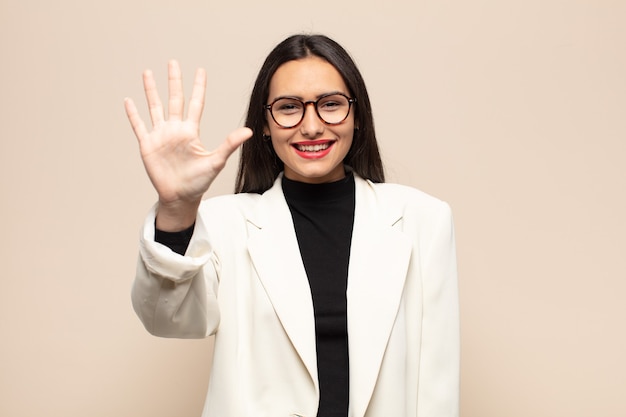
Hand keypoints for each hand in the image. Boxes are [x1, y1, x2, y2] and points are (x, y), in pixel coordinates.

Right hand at [124, 60, 251, 229]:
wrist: (180, 197)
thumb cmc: (199, 182)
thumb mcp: (216, 161)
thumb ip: (230, 144)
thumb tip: (249, 131)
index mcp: (191, 131)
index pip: (195, 103)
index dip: (198, 87)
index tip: (200, 70)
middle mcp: (175, 130)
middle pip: (174, 99)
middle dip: (173, 81)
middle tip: (173, 62)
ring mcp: (160, 136)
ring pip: (154, 107)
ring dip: (150, 90)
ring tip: (147, 73)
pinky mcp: (147, 145)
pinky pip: (139, 126)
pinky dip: (133, 114)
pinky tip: (128, 101)